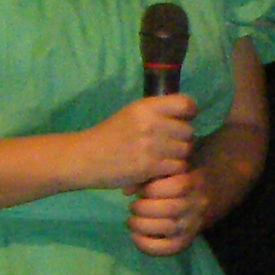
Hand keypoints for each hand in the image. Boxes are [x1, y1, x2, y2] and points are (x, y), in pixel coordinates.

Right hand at [79, 93, 195, 192]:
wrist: (85, 157)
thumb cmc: (110, 135)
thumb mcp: (132, 114)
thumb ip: (158, 112)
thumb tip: (187, 115)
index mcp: (147, 107)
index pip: (186, 104)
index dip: (189, 112)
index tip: (183, 119)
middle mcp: (151, 123)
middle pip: (189, 131)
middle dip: (182, 139)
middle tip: (170, 145)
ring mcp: (152, 145)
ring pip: (186, 150)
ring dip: (179, 156)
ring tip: (164, 158)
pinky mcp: (150, 166)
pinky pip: (178, 167)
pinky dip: (172, 170)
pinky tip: (160, 169)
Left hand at [126, 164, 216, 255]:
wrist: (204, 197)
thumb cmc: (177, 178)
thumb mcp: (166, 169)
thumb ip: (148, 173)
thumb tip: (127, 191)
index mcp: (195, 181)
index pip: (178, 186)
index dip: (153, 189)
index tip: (141, 191)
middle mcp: (197, 204)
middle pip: (171, 209)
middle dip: (144, 208)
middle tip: (133, 207)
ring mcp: (194, 224)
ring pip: (169, 229)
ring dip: (143, 226)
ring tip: (131, 221)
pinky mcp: (187, 240)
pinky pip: (169, 248)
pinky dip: (148, 245)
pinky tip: (135, 236)